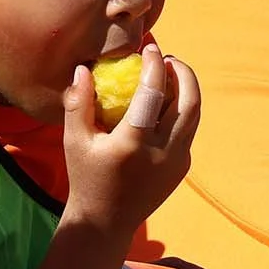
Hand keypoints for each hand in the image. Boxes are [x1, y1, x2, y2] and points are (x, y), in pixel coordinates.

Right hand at [63, 44, 200, 236]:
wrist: (106, 221)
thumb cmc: (85, 177)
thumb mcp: (74, 141)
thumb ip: (78, 103)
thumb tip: (84, 68)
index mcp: (133, 144)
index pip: (152, 93)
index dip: (154, 64)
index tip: (149, 47)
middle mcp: (161, 153)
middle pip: (189, 101)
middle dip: (183, 72)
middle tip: (169, 59)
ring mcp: (176, 162)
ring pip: (194, 116)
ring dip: (187, 90)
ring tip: (170, 75)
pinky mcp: (182, 168)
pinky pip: (187, 131)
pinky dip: (180, 111)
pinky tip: (164, 103)